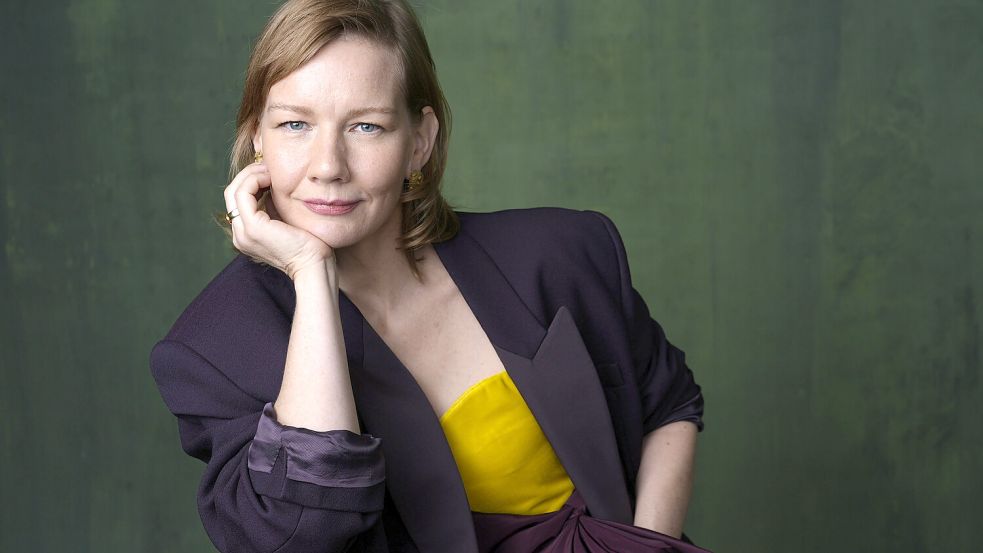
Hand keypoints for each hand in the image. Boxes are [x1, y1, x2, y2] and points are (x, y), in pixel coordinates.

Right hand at [223, 162, 333, 279]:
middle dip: (249, 174)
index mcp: (247, 235)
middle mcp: (240, 235)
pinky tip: (272, 178)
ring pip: (234, 190)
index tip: (271, 172)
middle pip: (232, 193)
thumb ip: (275, 207)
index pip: (238, 200)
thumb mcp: (287, 221)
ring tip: (270, 170)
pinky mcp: (253, 227)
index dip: (251, 181)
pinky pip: (244, 193)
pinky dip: (255, 179)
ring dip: (252, 174)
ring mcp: (243, 232)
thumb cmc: (310, 245)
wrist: (315, 266)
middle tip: (269, 166)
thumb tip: (273, 185)